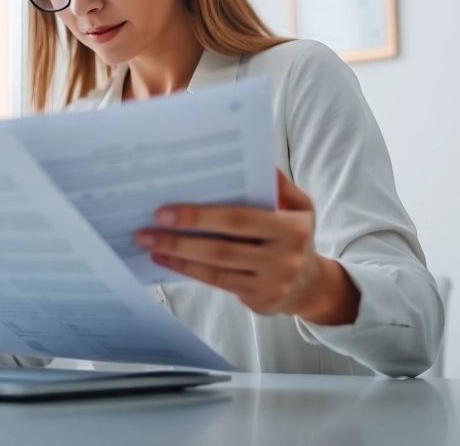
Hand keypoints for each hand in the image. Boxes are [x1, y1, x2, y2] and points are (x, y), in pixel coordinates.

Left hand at [135, 171, 360, 324]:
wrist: (311, 285)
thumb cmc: (297, 236)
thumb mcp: (300, 205)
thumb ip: (279, 184)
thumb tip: (257, 157)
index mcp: (292, 228)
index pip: (239, 219)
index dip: (200, 216)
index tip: (166, 211)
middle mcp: (284, 258)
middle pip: (222, 248)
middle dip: (180, 240)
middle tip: (147, 231)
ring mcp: (271, 283)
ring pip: (216, 270)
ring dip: (179, 257)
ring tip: (150, 245)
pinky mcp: (259, 302)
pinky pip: (218, 284)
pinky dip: (190, 271)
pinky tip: (168, 261)